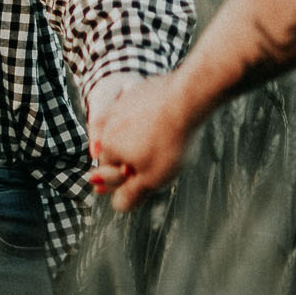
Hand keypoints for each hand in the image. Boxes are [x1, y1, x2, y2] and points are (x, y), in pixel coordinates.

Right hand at [86, 70, 194, 210]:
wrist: (187, 99)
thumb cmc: (170, 142)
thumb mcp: (152, 179)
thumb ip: (131, 194)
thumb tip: (117, 206)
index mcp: (109, 147)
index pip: (108, 171)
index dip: (122, 181)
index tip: (137, 182)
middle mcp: (110, 123)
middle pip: (114, 148)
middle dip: (126, 159)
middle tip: (148, 165)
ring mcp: (124, 103)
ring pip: (125, 127)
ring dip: (134, 138)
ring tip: (157, 145)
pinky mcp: (140, 89)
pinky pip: (138, 109)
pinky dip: (146, 118)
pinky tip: (162, 123)